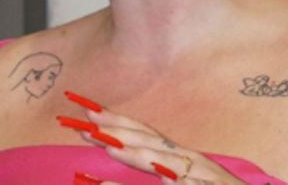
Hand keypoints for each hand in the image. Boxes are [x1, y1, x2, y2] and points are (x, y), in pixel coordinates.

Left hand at [62, 91, 248, 183]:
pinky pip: (187, 184)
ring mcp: (200, 176)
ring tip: (110, 145)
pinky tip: (162, 175)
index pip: (142, 134)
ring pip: (166, 162)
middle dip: (117, 128)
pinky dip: (174, 179)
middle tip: (86, 118)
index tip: (88, 110)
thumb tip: (103, 181)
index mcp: (177, 156)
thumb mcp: (176, 181)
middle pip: (149, 139)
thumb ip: (153, 172)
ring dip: (138, 153)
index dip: (115, 121)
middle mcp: (188, 160)